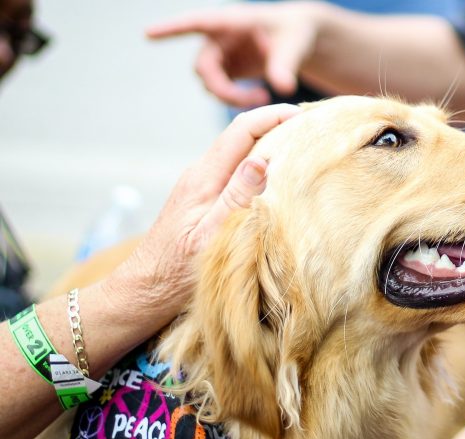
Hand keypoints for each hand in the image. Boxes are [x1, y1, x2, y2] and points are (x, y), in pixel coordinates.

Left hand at [103, 104, 300, 321]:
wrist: (144, 292)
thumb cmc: (176, 273)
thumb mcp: (210, 237)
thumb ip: (235, 199)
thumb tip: (261, 160)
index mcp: (203, 178)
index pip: (241, 130)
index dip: (273, 116)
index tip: (305, 115)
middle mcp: (201, 174)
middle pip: (242, 136)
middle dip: (277, 125)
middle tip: (314, 128)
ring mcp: (201, 186)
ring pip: (240, 153)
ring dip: (270, 145)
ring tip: (303, 148)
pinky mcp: (204, 200)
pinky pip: (236, 172)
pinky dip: (261, 165)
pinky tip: (279, 178)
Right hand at [147, 2, 327, 106]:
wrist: (299, 39)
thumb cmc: (296, 32)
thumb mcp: (295, 45)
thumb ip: (286, 65)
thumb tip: (284, 89)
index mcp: (230, 22)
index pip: (197, 23)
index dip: (172, 29)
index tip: (148, 33)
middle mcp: (218, 38)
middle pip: (204, 67)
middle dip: (223, 89)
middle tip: (256, 100)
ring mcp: (220, 55)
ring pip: (209, 82)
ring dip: (231, 95)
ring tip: (263, 97)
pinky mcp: (226, 70)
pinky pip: (220, 89)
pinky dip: (236, 98)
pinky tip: (259, 97)